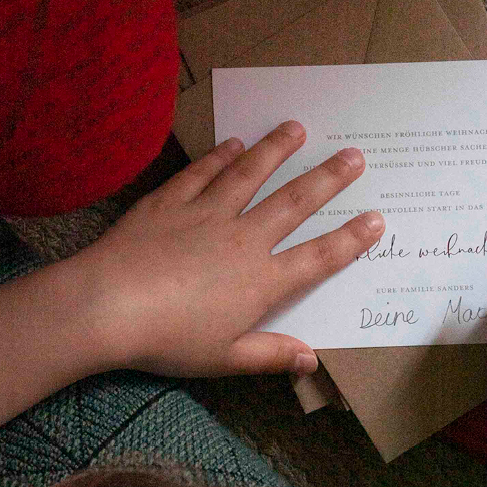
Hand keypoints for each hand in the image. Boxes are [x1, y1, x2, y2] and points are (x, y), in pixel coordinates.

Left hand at [76, 121, 384, 378]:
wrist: (110, 305)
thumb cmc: (169, 340)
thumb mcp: (226, 359)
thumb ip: (270, 355)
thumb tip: (312, 358)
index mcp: (261, 283)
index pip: (318, 258)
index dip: (350, 239)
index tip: (376, 220)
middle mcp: (243, 240)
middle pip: (293, 203)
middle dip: (327, 178)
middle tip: (353, 155)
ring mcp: (206, 214)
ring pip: (250, 175)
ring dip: (276, 150)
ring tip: (296, 128)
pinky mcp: (171, 202)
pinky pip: (202, 173)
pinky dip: (221, 156)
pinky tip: (234, 143)